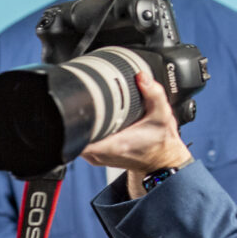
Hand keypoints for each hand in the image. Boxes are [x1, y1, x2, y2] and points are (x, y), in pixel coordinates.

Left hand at [81, 70, 192, 190]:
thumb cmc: (160, 141)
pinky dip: (86, 129)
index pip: (79, 133)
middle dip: (80, 113)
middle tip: (91, 99)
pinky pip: (81, 140)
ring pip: (76, 136)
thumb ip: (154, 93)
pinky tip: (98, 120)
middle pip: (74, 131)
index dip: (75, 116)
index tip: (80, 102)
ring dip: (82, 122)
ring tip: (95, 109)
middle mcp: (100, 154)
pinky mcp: (94, 157)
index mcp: (114, 145)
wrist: (161, 161)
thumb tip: (141, 76)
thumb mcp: (162, 115)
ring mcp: (95, 157)